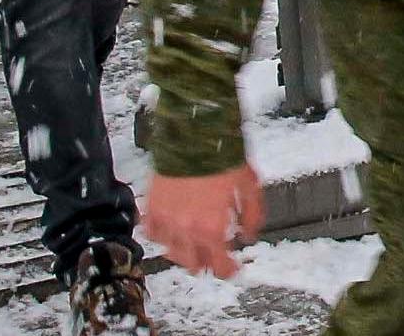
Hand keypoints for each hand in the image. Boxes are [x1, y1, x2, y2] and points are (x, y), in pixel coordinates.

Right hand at [141, 164, 265, 278]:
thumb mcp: (249, 186)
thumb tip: (249, 235)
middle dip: (206, 263)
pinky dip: (160, 235)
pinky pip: (151, 232)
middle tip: (213, 255)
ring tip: (192, 245)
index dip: (228, 271)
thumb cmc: (221, 156)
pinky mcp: (151, 207)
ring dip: (184, 252)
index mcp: (213, 228)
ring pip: (171, 253)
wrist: (192, 133)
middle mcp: (187, 229)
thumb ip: (252, 215)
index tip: (232, 268)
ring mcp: (166, 220)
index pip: (220, 266)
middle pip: (193, 265)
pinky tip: (170, 230)